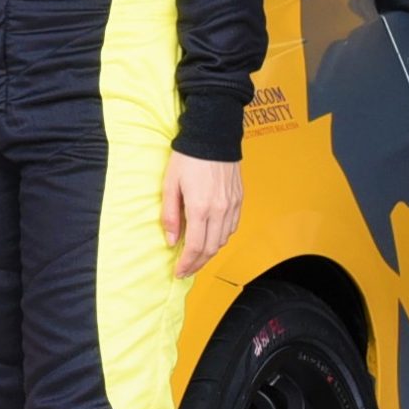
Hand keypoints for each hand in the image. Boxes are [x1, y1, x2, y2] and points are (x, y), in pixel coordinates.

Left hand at [161, 152, 242, 277]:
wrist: (213, 136)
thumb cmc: (188, 158)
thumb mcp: (170, 184)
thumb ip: (170, 215)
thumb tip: (171, 241)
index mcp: (200, 207)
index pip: (195, 247)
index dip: (187, 263)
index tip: (178, 272)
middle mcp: (220, 210)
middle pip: (211, 248)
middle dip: (198, 264)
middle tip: (186, 270)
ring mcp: (232, 205)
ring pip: (223, 240)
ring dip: (210, 253)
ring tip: (196, 258)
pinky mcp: (239, 200)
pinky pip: (232, 227)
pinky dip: (221, 238)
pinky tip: (211, 239)